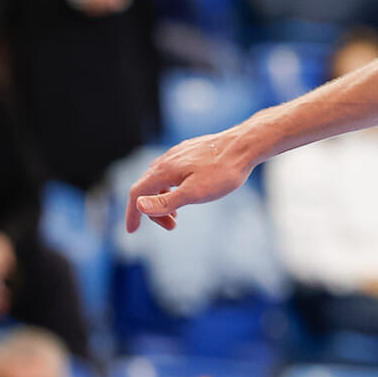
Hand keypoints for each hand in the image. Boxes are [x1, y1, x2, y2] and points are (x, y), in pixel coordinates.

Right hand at [126, 130, 258, 231]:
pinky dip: (172, 189)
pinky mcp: (190, 153)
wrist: (245, 145)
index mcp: (164, 170)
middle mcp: (166, 160)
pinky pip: (171, 173)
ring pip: (160, 180)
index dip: (132, 213)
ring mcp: (178, 155)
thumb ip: (166, 201)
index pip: (136, 193)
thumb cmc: (223, 171)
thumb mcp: (195, 192)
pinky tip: (185, 193)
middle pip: (147, 188)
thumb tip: (138, 205)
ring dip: (163, 201)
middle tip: (172, 227)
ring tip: (177, 216)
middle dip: (153, 211)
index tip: (131, 231)